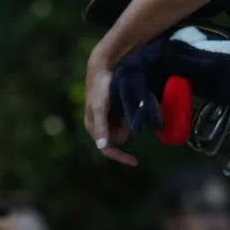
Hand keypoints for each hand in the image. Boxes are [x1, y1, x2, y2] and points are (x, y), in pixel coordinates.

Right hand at [83, 46, 136, 165]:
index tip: (135, 162)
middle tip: (128, 113)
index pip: (107, 149)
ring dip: (129, 121)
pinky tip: (130, 102)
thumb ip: (101, 126)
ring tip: (127, 104)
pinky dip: (131, 114)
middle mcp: (100, 124)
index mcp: (93, 127)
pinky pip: (126, 118)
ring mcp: (108, 117)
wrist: (102, 68)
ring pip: (124, 127)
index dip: (120, 157)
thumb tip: (102, 146)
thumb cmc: (99, 88)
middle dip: (126, 129)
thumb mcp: (100, 108)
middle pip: (118, 137)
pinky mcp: (115, 109)